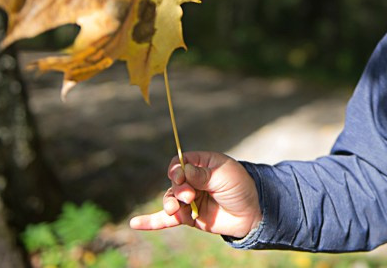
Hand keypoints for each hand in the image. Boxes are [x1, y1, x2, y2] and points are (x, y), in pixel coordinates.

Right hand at [129, 151, 261, 237]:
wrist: (251, 213)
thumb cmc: (241, 187)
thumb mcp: (225, 176)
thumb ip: (202, 175)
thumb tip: (184, 171)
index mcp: (202, 164)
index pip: (181, 162)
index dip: (177, 168)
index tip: (180, 175)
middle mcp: (193, 180)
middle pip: (174, 182)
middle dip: (178, 189)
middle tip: (188, 195)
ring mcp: (189, 199)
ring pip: (170, 199)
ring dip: (170, 204)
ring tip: (174, 210)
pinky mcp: (188, 217)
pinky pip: (166, 219)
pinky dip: (151, 222)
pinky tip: (135, 224)